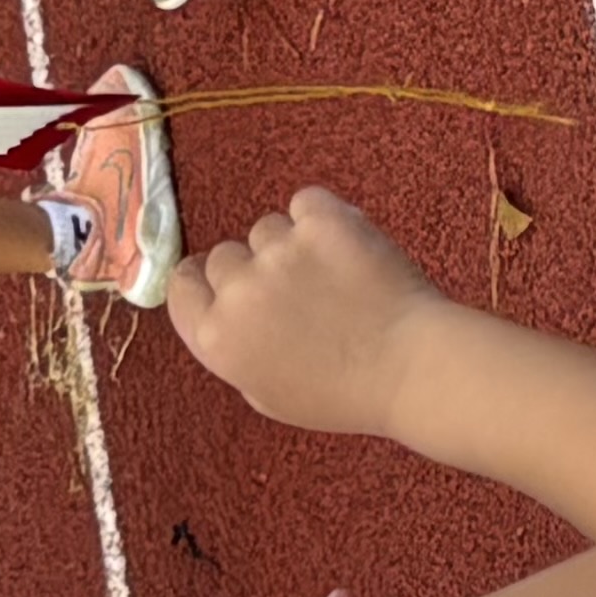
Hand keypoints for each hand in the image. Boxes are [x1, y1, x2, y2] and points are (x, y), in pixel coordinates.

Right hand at [163, 190, 453, 443]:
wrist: (413, 368)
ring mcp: (279, 251)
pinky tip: (348, 248)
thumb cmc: (345, 394)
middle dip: (254, 269)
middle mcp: (239, 291)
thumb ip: (233, 348)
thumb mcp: (268, 394)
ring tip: (335, 278)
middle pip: (225, 256)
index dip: (204, 282)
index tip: (228, 285)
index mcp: (218, 338)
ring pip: (268, 228)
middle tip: (300, 295)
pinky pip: (307, 202)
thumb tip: (223, 312)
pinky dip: (324, 217)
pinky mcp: (321, 221)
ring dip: (292, 244)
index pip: (183, 285)